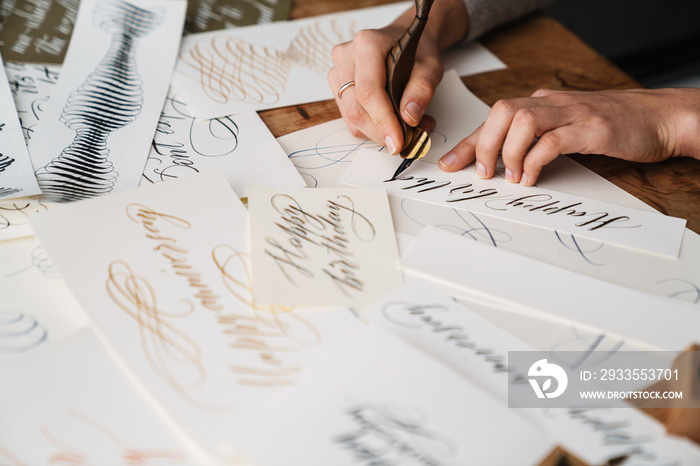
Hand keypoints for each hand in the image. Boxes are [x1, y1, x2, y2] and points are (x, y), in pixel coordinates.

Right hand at [327, 1, 468, 153]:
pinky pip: (350, 119)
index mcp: (367, 44)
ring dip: (377, 133)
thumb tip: (409, 117)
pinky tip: (389, 123)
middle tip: (406, 141)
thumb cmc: (415, 52)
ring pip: (351, 117)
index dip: (383, 120)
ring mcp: (338, 73)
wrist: (403, 42)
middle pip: (356, 108)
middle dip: (381, 132)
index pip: (368, 91)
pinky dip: (370, 129)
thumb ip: (422, 90)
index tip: (397, 141)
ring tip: (403, 130)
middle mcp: (346, 57)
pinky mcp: (337, 89)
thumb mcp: (430, 67)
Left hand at [438, 88, 699, 185]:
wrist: (660, 118)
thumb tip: (505, 165)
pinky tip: (531, 177)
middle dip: (483, 145)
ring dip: (508, 153)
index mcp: (543, 103)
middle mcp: (553, 104)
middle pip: (502, 112)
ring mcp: (573, 113)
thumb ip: (538, 140)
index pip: (494, 118)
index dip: (468, 142)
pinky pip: (552, 140)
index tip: (449, 164)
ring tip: (509, 178)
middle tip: (483, 175)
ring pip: (522, 120)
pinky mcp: (593, 129)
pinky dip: (535, 161)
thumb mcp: (567, 128)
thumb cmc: (612, 126)